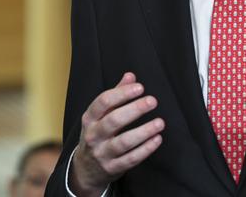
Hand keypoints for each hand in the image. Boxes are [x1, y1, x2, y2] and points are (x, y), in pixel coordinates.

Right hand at [70, 72, 164, 195]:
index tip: (140, 87)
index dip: (122, 93)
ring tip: (160, 122)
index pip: (103, 102)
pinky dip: (145, 149)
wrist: (84, 169)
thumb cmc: (97, 134)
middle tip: (152, 101)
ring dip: (143, 131)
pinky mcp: (112, 168)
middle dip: (134, 109)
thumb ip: (116, 94)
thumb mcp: (100, 115)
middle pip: (113, 121)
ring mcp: (102, 153)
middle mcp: (93, 135)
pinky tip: (157, 139)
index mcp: (90, 118)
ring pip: (123, 142)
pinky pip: (130, 159)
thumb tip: (130, 76)